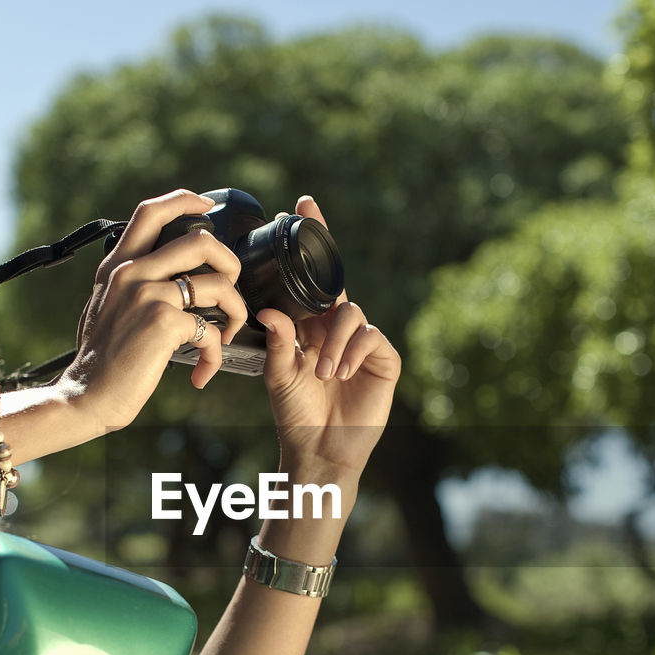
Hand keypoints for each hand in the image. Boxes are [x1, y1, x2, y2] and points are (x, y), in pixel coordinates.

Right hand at [62, 190, 246, 432]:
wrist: (86, 396)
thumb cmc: (100, 359)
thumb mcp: (105, 306)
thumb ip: (128, 284)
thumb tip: (161, 274)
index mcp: (118, 265)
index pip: (150, 212)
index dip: (184, 200)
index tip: (206, 205)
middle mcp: (132, 273)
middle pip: (201, 240)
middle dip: (230, 263)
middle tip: (230, 288)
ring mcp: (147, 295)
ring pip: (218, 283)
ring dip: (236, 311)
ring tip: (227, 335)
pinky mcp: (162, 323)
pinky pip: (212, 329)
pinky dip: (216, 353)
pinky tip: (204, 371)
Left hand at [258, 196, 399, 479]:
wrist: (318, 449)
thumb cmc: (295, 413)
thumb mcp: (277, 375)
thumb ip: (276, 342)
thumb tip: (270, 311)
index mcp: (310, 323)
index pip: (311, 277)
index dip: (313, 240)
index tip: (301, 205)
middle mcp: (337, 326)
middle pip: (338, 280)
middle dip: (325, 252)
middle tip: (310, 227)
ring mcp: (362, 341)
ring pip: (351, 314)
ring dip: (333, 338)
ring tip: (321, 370)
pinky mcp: (384, 359)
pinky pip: (371, 338)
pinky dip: (352, 351)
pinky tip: (339, 371)